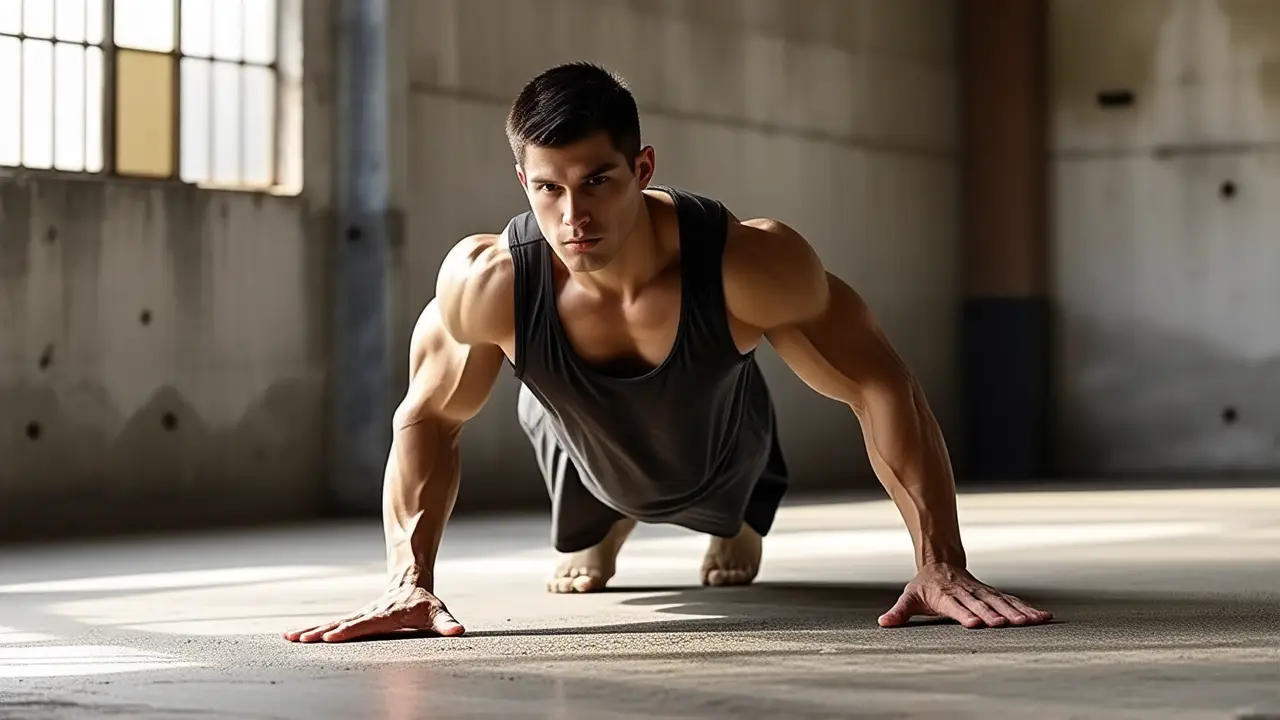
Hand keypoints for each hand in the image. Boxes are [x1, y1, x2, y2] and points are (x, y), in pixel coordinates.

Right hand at [283, 568, 464, 642]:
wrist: (410, 581)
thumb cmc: (424, 602)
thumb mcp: (437, 612)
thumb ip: (446, 623)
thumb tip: (458, 630)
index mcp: (385, 615)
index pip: (365, 624)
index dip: (350, 630)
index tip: (332, 635)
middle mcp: (368, 614)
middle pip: (342, 623)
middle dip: (322, 631)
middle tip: (302, 639)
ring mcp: (358, 616)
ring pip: (331, 623)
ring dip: (311, 630)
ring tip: (290, 637)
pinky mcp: (353, 618)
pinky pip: (330, 624)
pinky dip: (312, 630)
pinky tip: (293, 635)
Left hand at [877, 562, 1051, 628]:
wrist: (940, 562)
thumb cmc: (924, 586)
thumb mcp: (909, 597)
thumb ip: (899, 611)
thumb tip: (883, 623)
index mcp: (945, 595)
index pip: (956, 606)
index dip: (966, 614)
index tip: (976, 624)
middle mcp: (966, 592)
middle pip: (982, 604)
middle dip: (995, 614)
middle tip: (1008, 624)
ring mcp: (981, 591)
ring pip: (1001, 601)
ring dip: (1017, 612)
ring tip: (1032, 622)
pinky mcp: (992, 593)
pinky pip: (1011, 600)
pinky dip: (1027, 608)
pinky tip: (1042, 617)